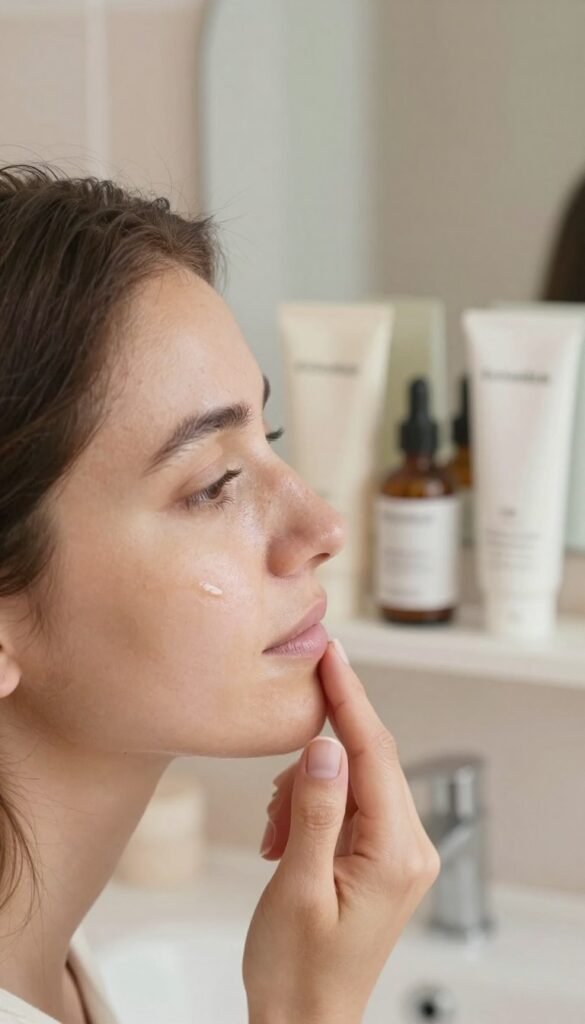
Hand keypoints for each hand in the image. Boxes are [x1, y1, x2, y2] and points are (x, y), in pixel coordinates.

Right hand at [242, 638, 439, 1023]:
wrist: (304, 1022)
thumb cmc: (297, 971)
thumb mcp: (295, 887)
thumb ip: (314, 811)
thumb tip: (326, 744)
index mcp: (397, 852)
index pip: (374, 751)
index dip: (349, 696)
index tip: (330, 653)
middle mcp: (410, 846)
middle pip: (367, 759)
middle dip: (316, 756)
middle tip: (279, 777)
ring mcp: (398, 850)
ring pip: (351, 777)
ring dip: (306, 789)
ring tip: (275, 838)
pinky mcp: (380, 854)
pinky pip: (347, 801)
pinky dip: (312, 805)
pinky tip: (285, 839)